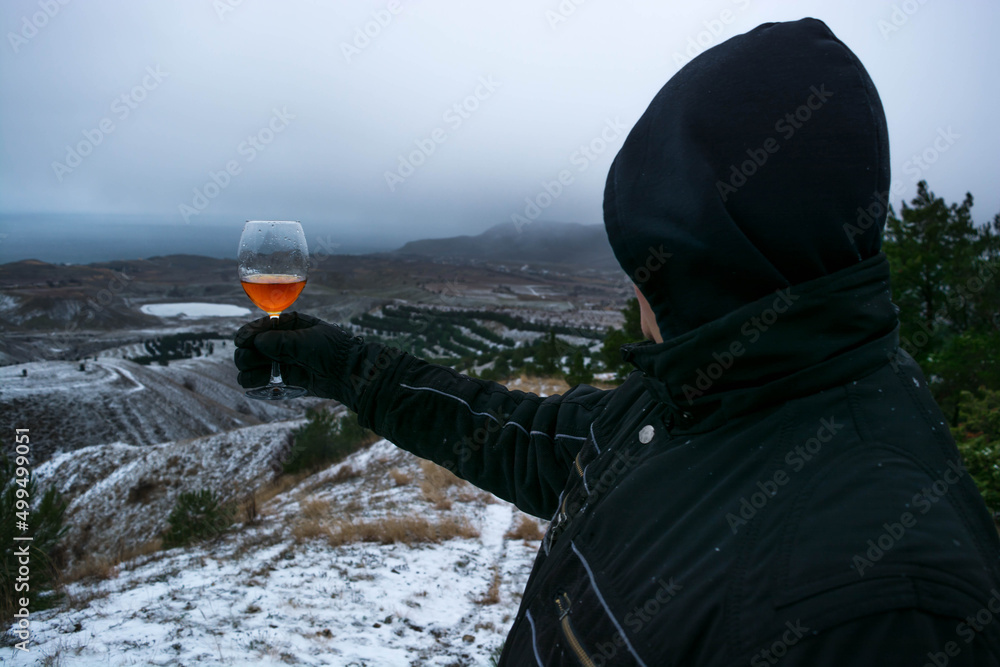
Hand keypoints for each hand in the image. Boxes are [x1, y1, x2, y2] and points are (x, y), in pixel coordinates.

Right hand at [234, 312, 366, 405]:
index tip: (241, 340)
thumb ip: (281, 341)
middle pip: (254, 346)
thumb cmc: (333, 350)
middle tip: (247, 360)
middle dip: (247, 353)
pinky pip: (263, 379)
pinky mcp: (286, 378)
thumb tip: (257, 342)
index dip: (249, 333)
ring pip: (255, 363)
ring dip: (247, 368)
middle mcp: (285, 342)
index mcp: (291, 325)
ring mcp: (284, 360)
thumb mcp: (307, 341)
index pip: (263, 326)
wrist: (349, 373)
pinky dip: (255, 381)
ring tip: (248, 376)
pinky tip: (252, 383)